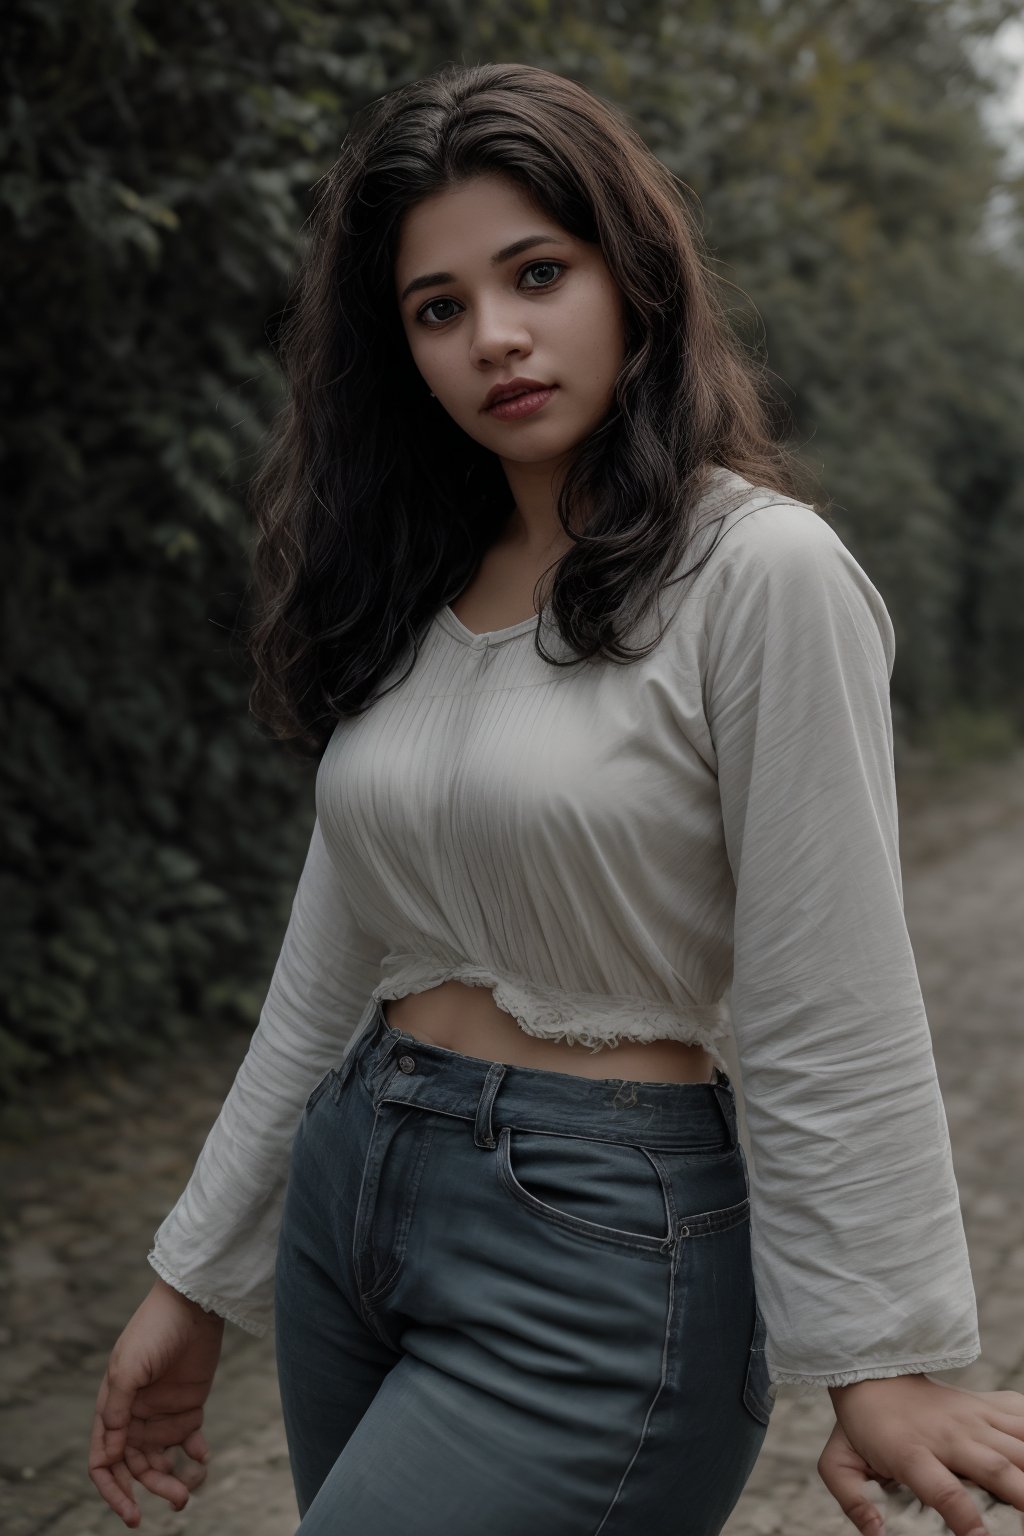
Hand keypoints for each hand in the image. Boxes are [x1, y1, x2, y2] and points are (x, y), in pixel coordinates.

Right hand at [88, 1276, 224, 1526]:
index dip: (113, 1490)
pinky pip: (190, 1442)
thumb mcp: (129, 1368)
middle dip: (152, 1489)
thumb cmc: (154, 1330)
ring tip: (190, 1489)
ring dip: (173, 1480)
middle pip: (136, 1467)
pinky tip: (203, 1456)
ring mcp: (162, 1412)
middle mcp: (135, 1416)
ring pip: (162, 1460)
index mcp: (112, 1409)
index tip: (132, 1513)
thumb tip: (109, 1455)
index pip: (104, 1461)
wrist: (194, 1303)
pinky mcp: (190, 1405)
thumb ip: (117, 1410)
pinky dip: (195, 1456)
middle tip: (177, 1501)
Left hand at [817, 1374, 1023, 1535]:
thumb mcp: (839, 1463)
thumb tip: (877, 1534)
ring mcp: (970, 1417)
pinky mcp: (983, 1405)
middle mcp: (947, 1434)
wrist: (872, 1372)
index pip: (943, 1489)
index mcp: (911, 1452)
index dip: (965, 1519)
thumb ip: (853, 1501)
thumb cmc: (860, 1426)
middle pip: (995, 1467)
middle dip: (1023, 1496)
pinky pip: (1019, 1414)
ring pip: (1017, 1443)